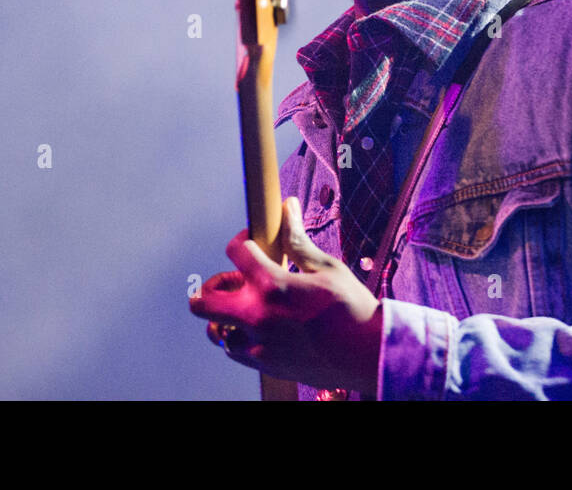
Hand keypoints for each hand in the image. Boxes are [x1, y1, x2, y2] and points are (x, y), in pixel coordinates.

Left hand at [189, 197, 382, 396]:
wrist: (369, 355)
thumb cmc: (353, 308)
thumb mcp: (327, 268)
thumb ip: (298, 241)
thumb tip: (288, 206)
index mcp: (272, 285)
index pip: (235, 251)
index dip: (240, 241)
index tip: (251, 244)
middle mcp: (257, 316)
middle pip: (203, 299)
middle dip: (213, 285)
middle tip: (235, 280)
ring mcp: (258, 345)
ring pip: (215, 329)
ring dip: (224, 315)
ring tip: (246, 307)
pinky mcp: (265, 366)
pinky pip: (233, 350)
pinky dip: (238, 337)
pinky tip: (259, 328)